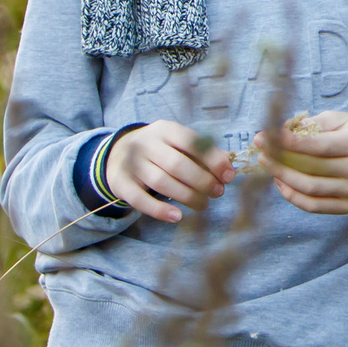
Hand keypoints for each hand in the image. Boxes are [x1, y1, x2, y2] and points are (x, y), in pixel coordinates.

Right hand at [103, 121, 231, 223]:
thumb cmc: (159, 150)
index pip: (192, 142)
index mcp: (165, 129)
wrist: (118, 153)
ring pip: (161, 182)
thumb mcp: (177, 143)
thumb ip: (201, 153)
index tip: (229, 176)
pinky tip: (177, 216)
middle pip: (177, 164)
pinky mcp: (120, 183)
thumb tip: (228, 167)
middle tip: (218, 192)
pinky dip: (160, 210)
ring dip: (187, 196)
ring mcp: (131, 163)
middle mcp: (146, 144)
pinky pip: (140, 200)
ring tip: (203, 204)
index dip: (213, 160)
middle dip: (202, 181)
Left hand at [257, 110, 347, 215]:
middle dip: (280, 160)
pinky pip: (314, 206)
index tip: (267, 137)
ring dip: (283, 177)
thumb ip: (312, 123)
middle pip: (313, 169)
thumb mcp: (339, 119)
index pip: (319, 145)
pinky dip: (292, 196)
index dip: (291, 143)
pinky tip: (280, 182)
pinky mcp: (347, 206)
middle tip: (260, 151)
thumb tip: (281, 131)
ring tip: (267, 165)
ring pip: (310, 189)